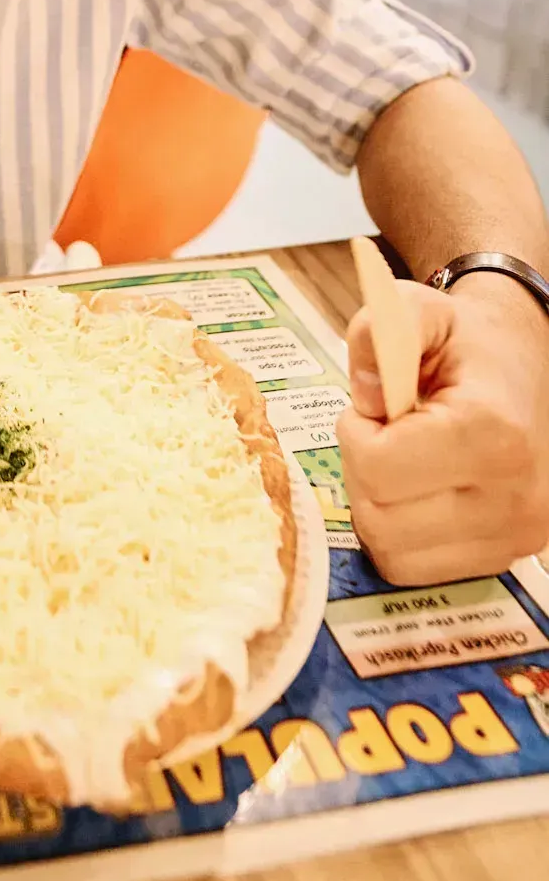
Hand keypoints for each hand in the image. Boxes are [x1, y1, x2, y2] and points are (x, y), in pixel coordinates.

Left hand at [338, 277, 548, 584]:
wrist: (524, 369)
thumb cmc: (465, 344)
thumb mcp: (419, 311)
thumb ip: (377, 330)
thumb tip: (364, 394)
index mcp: (493, 432)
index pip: (380, 467)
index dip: (356, 433)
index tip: (376, 408)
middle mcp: (514, 497)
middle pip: (379, 519)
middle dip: (362, 470)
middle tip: (385, 434)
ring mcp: (515, 537)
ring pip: (391, 552)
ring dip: (376, 506)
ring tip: (401, 462)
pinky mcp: (505, 559)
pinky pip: (415, 569)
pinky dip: (398, 534)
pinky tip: (416, 492)